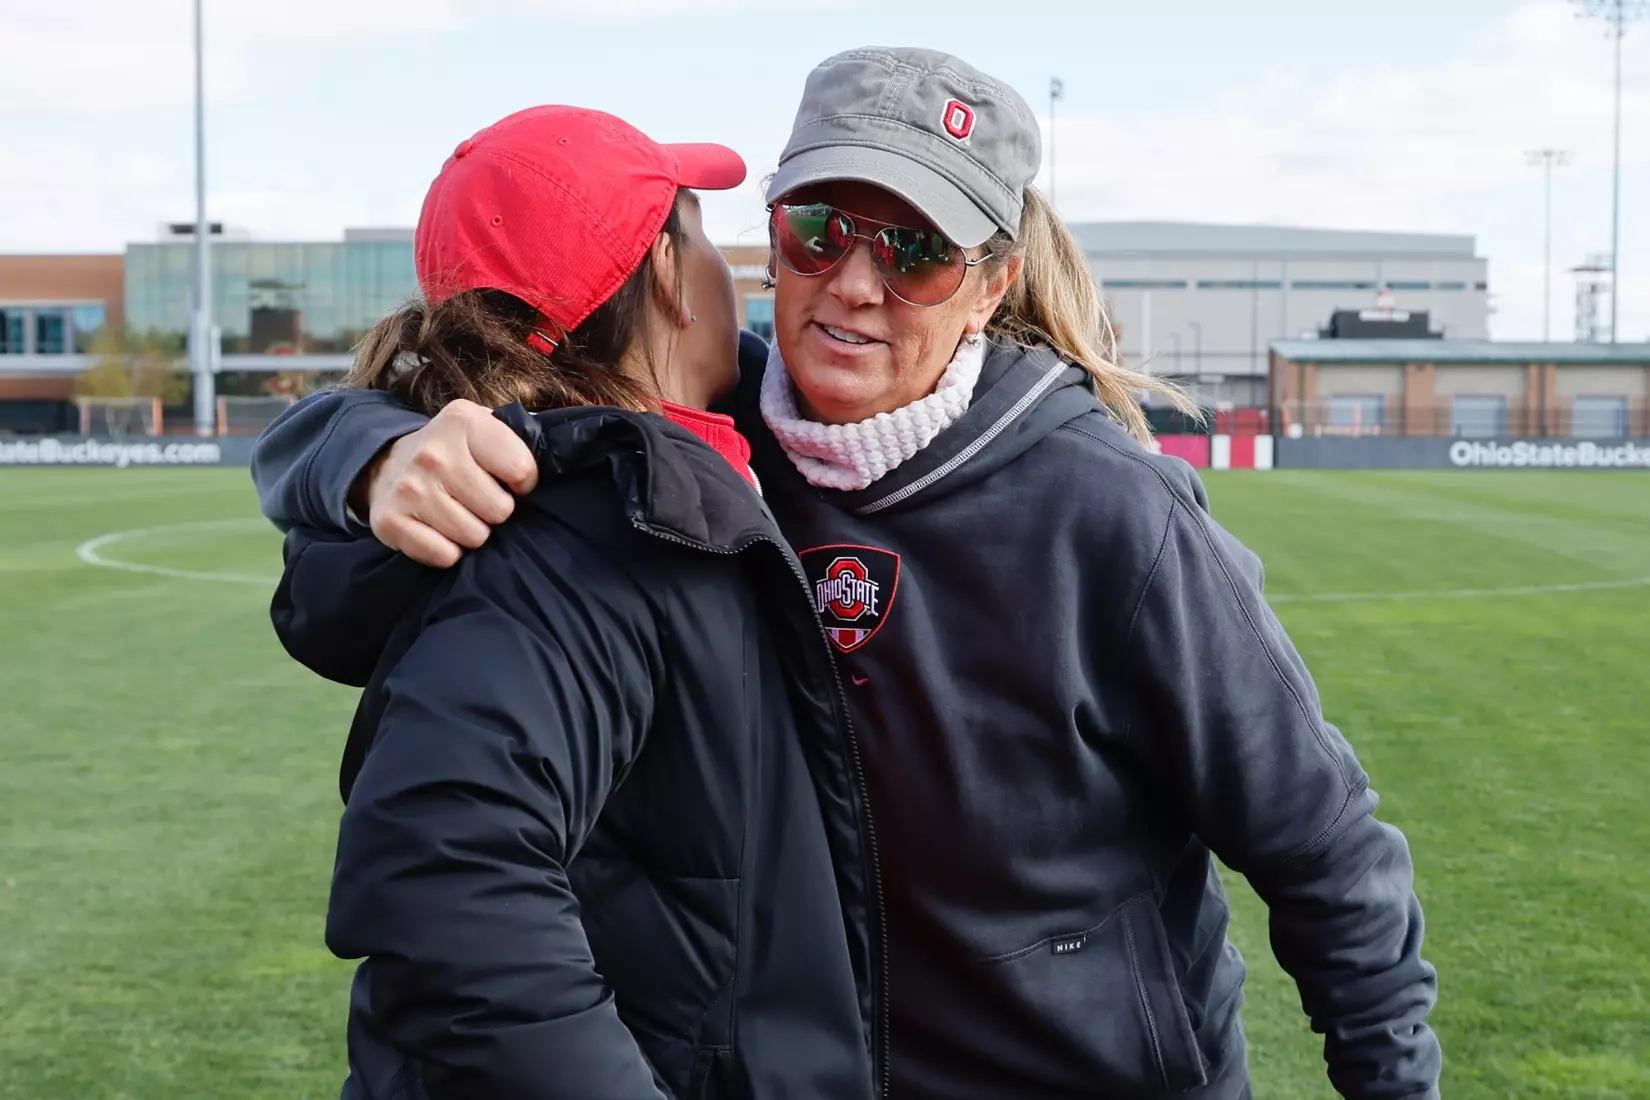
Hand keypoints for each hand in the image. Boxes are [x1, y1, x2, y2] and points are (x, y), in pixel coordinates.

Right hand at [356, 400, 538, 566]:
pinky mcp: (390, 521)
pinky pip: (444, 556)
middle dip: (495, 510)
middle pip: (500, 510)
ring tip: (459, 512)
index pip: (522, 470)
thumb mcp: (483, 427)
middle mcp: (433, 453)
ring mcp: (409, 488)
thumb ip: (521, 435)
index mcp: (463, 421)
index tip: (509, 480)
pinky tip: (438, 529)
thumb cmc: (452, 451)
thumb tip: (561, 451)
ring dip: (473, 532)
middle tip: (478, 500)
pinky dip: (447, 551)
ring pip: (475, 537)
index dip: (523, 483)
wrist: (385, 465)